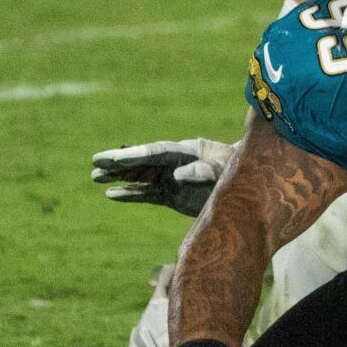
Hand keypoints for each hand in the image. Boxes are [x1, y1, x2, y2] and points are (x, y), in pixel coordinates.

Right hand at [91, 139, 234, 215]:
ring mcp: (173, 179)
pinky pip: (147, 194)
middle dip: (120, 162)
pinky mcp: (173, 195)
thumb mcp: (226, 170)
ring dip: (119, 177)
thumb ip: (204, 171)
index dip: (137, 155)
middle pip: (144, 161)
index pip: (158, 152)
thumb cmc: (241, 173)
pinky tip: (111, 194)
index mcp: (189, 151)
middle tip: (96, 161)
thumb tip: (177, 175)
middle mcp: (177, 163)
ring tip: (95, 176)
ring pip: (141, 177)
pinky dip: (130, 194)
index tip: (116, 158)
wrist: (252, 188)